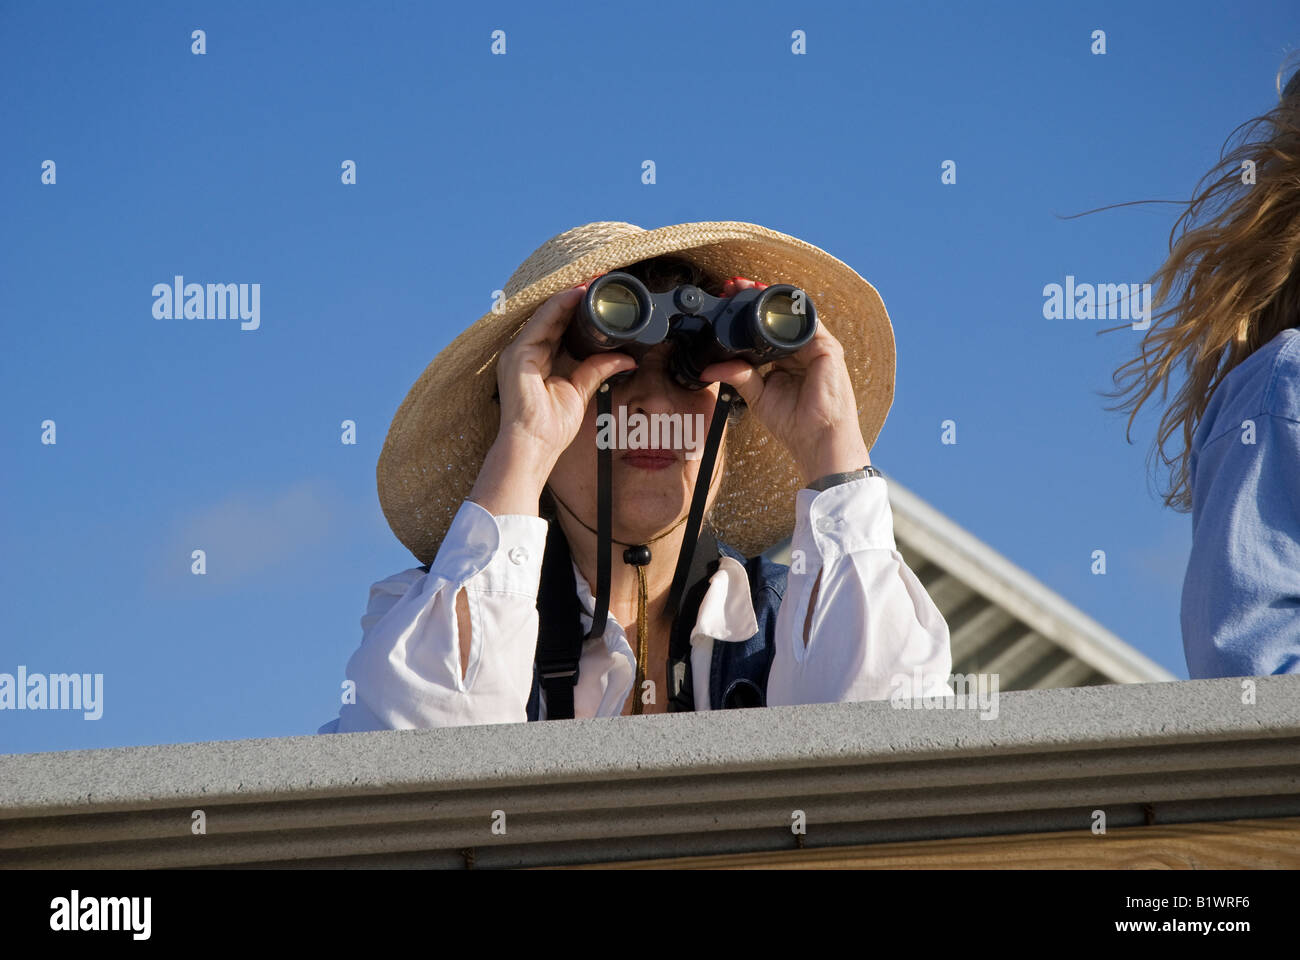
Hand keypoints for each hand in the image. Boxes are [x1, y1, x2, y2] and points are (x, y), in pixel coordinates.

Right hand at [469, 284, 634, 514]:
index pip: (562, 325)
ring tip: (592, 281)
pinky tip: (575, 295)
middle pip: (554, 315)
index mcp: (540, 358)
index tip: (601, 294)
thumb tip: (626, 357)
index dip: (580, 308)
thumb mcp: (581, 390)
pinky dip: (558, 307)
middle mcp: (527, 351)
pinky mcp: (517, 355)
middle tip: (600, 278)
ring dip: (570, 295)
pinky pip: (540, 323)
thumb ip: (598, 369)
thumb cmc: (551, 426)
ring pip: (547, 314)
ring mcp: (519, 351)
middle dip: (577, 296)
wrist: (534, 445)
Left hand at [700, 277, 870, 484]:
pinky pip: (808, 321)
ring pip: (791, 314)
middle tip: (731, 287)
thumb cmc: (794, 424)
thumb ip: (738, 376)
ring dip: (769, 299)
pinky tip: (771, 302)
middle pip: (776, 318)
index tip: (726, 302)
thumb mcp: (758, 395)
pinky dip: (790, 309)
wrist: (818, 439)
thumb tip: (709, 369)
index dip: (746, 316)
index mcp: (786, 361)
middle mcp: (801, 351)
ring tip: (746, 287)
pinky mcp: (828, 348)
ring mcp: (816, 348)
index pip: (764, 331)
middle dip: (755, 299)